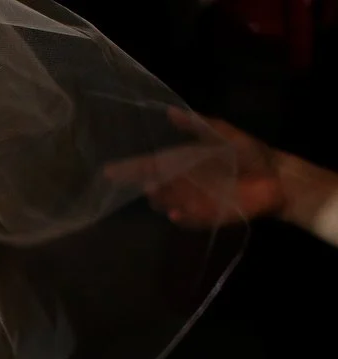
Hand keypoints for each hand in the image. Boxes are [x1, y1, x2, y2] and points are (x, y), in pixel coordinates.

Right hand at [103, 110, 285, 227]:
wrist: (277, 178)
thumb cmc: (250, 154)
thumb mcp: (223, 134)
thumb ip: (197, 125)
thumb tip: (170, 111)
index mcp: (184, 163)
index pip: (152, 165)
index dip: (131, 169)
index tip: (109, 171)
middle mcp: (183, 184)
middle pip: (156, 187)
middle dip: (148, 185)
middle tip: (146, 181)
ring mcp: (193, 202)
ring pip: (168, 203)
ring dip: (162, 200)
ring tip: (157, 191)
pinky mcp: (207, 216)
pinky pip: (189, 219)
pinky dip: (182, 218)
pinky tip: (175, 213)